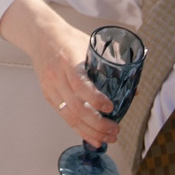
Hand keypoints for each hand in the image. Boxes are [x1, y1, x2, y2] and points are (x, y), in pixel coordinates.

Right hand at [0, 0, 118, 146]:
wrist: (41, 35)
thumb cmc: (69, 39)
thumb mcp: (91, 45)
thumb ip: (111, 65)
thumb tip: (133, 89)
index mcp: (69, 60)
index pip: (80, 84)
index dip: (95, 99)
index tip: (111, 107)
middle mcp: (57, 76)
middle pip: (76, 106)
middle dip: (97, 123)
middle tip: (115, 129)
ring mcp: (51, 87)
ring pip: (69, 116)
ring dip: (89, 131)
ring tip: (107, 138)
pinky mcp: (48, 95)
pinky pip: (64, 116)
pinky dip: (79, 129)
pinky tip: (91, 137)